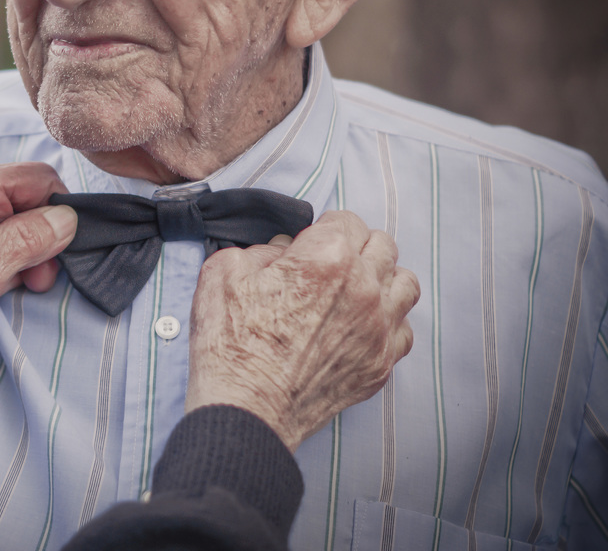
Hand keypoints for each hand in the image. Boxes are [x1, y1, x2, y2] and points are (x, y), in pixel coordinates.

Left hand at [0, 156, 77, 376]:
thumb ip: (25, 243)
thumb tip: (67, 217)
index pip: (42, 181)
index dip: (54, 222)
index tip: (42, 266)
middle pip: (31, 196)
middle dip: (39, 241)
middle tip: (27, 282)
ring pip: (20, 212)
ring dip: (23, 251)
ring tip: (3, 285)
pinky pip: (1, 222)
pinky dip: (6, 251)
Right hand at [186, 210, 418, 450]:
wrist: (245, 408)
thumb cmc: (230, 343)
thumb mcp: (222, 271)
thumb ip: (260, 248)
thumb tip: (282, 253)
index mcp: (326, 258)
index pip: (346, 220)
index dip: (321, 229)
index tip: (306, 245)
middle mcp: (363, 288)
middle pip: (383, 245)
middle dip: (354, 246)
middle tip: (328, 264)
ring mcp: (378, 329)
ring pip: (405, 283)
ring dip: (381, 278)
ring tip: (354, 290)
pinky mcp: (380, 363)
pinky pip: (404, 329)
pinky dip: (387, 321)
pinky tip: (360, 326)